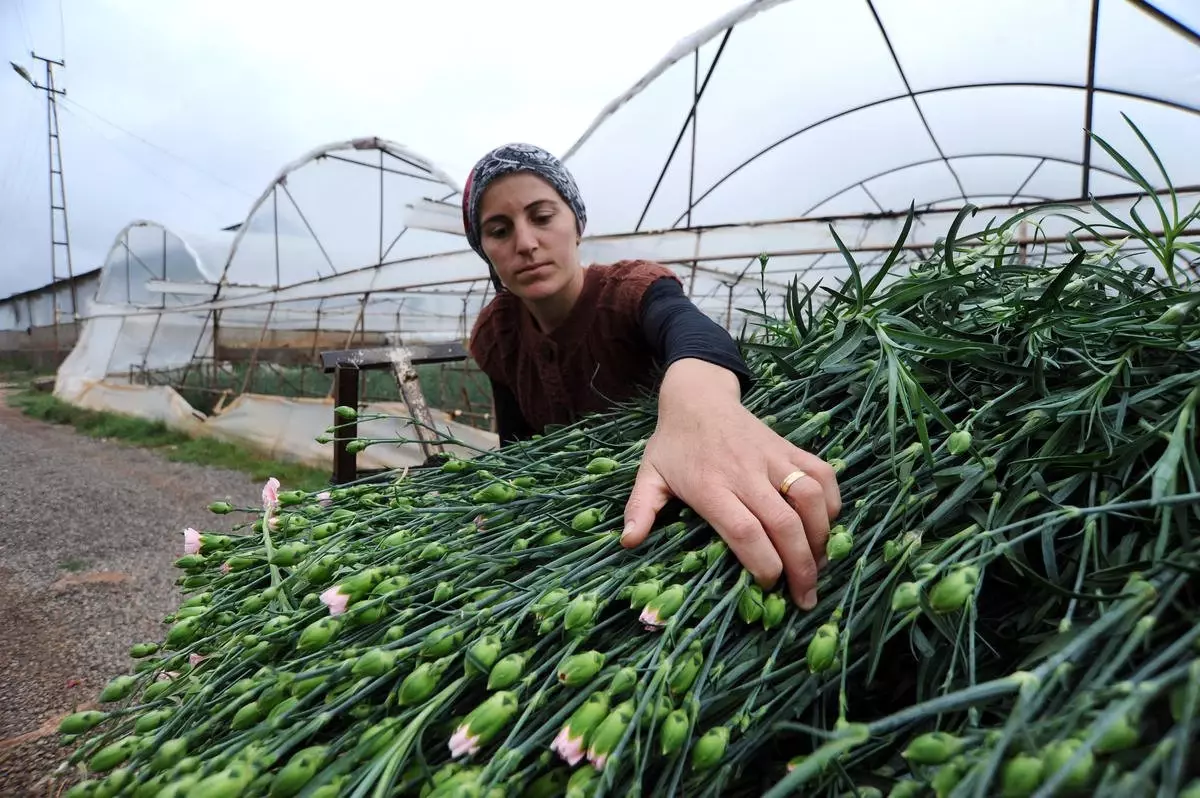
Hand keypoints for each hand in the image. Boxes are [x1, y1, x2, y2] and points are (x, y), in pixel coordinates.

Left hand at [620, 359, 841, 608]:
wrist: (698, 396)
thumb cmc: (673, 444)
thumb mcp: (649, 475)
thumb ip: (640, 509)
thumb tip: (628, 542)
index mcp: (710, 485)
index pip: (744, 530)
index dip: (762, 562)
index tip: (768, 586)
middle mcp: (745, 472)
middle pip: (784, 523)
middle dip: (801, 565)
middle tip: (805, 597)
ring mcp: (772, 457)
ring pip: (810, 497)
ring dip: (821, 536)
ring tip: (820, 565)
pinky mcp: (790, 447)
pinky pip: (822, 473)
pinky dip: (834, 501)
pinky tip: (829, 527)